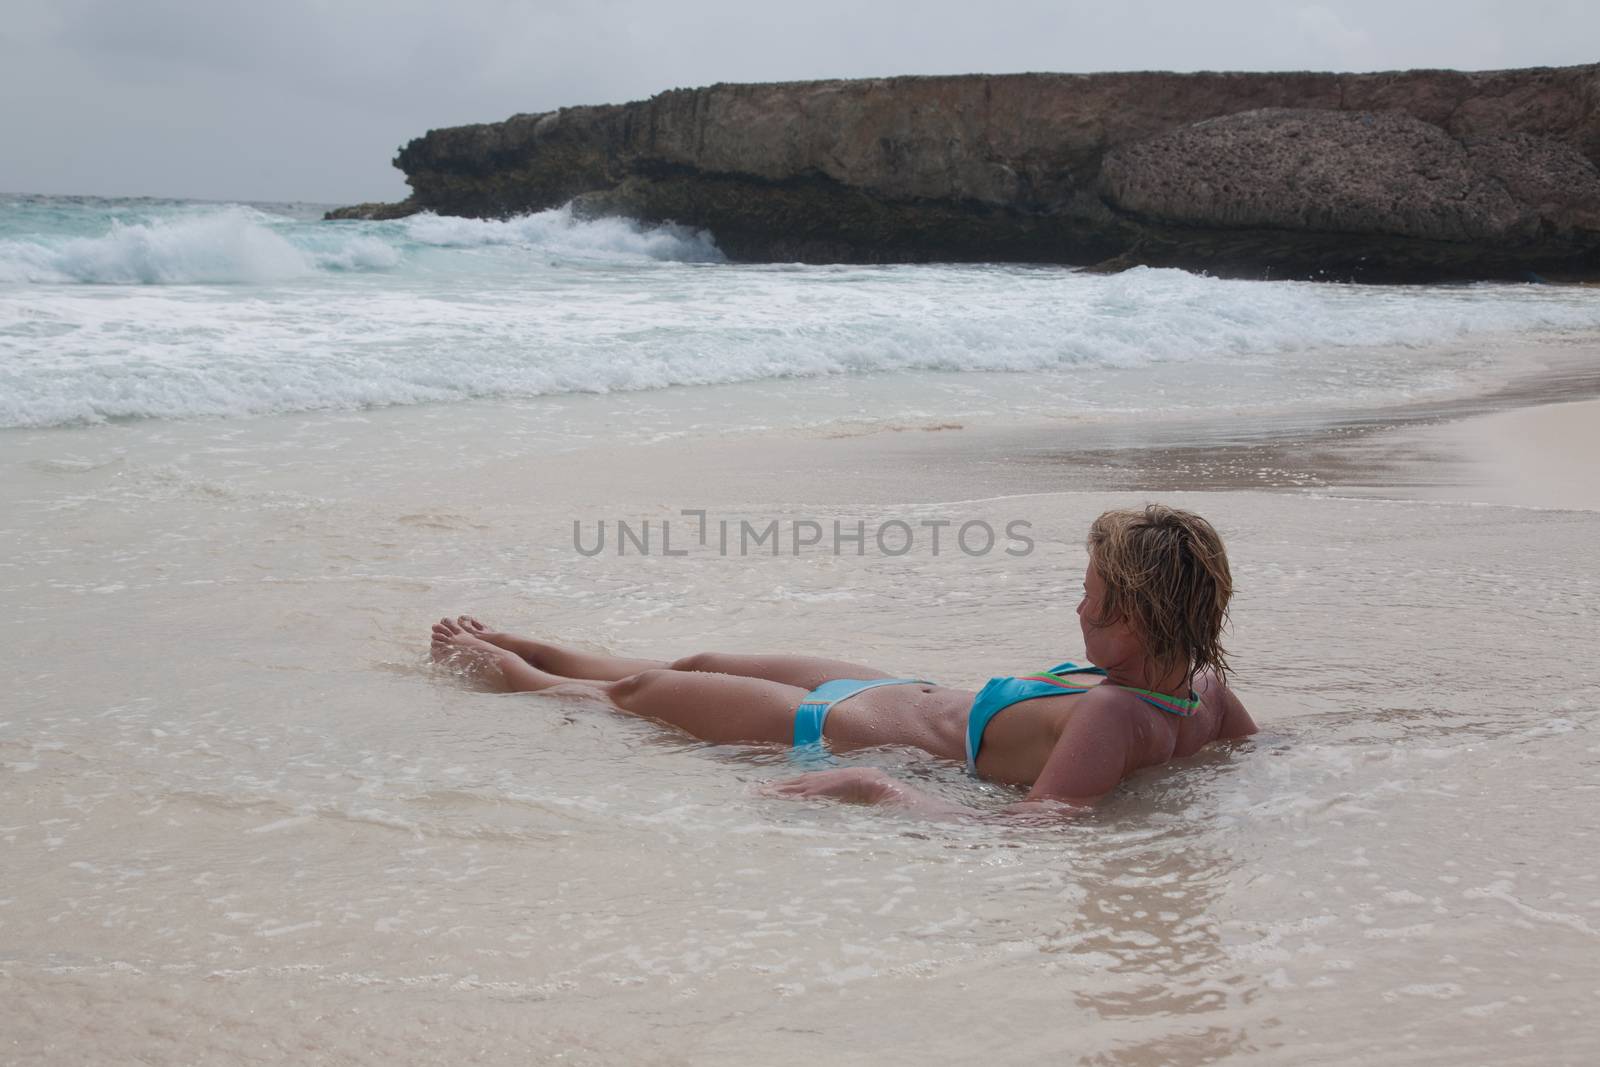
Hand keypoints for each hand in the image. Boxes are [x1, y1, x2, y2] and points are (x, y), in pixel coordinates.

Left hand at [761, 767, 901, 805]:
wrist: (872, 782)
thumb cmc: (863, 788)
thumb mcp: (847, 792)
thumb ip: (838, 796)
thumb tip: (838, 802)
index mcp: (819, 780)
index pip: (794, 783)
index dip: (780, 787)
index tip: (765, 790)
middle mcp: (813, 781)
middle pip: (786, 785)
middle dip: (769, 789)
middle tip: (749, 791)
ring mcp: (814, 786)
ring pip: (787, 789)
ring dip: (771, 792)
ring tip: (754, 794)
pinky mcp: (817, 793)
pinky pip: (796, 796)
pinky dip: (783, 797)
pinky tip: (772, 799)